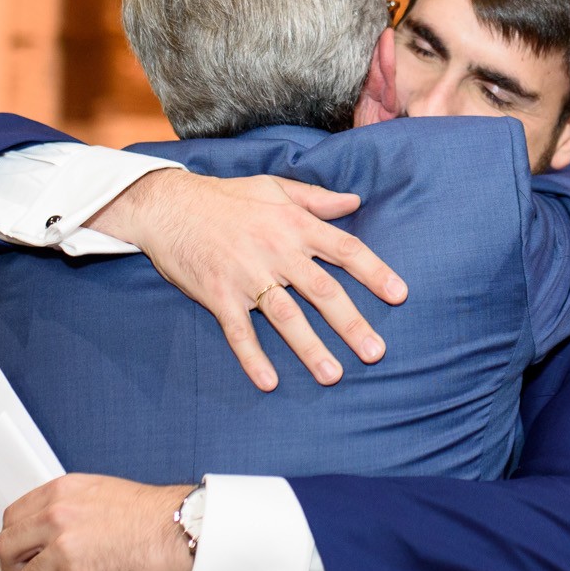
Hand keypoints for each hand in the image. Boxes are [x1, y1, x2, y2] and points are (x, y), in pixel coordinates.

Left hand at [0, 474, 194, 570]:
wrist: (182, 533)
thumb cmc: (155, 517)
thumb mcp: (103, 496)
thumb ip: (71, 512)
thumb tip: (54, 547)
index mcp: (62, 493)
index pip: (14, 518)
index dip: (15, 543)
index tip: (22, 558)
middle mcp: (56, 516)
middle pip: (7, 550)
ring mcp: (64, 548)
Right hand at [88, 169, 407, 390]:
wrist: (169, 205)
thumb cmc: (226, 197)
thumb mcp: (274, 188)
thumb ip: (317, 199)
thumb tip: (355, 202)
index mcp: (294, 225)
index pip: (345, 249)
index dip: (375, 272)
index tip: (400, 295)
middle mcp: (276, 251)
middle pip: (322, 291)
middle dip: (351, 324)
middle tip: (375, 352)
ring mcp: (246, 276)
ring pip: (285, 316)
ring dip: (310, 348)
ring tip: (332, 375)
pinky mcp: (218, 295)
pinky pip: (239, 332)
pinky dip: (253, 358)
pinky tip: (269, 382)